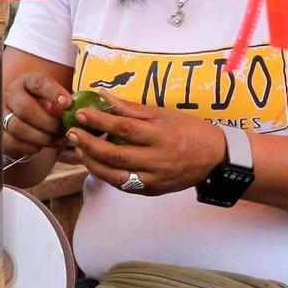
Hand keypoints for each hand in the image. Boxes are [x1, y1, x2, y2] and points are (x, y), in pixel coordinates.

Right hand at [1, 72, 71, 161]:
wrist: (27, 123)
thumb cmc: (46, 108)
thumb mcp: (55, 99)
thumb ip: (66, 103)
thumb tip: (82, 111)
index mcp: (27, 82)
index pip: (39, 82)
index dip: (53, 92)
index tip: (68, 103)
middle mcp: (11, 95)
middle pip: (25, 108)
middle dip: (49, 122)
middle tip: (64, 129)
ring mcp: (3, 115)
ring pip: (18, 127)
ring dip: (42, 136)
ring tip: (59, 139)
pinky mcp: (1, 134)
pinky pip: (14, 142)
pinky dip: (32, 146)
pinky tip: (43, 145)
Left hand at [67, 99, 228, 196]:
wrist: (215, 159)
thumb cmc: (190, 130)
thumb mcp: (164, 114)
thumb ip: (131, 108)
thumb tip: (103, 96)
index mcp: (161, 136)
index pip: (124, 128)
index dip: (100, 121)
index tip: (81, 113)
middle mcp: (157, 160)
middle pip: (116, 155)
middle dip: (90, 145)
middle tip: (72, 133)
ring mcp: (154, 179)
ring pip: (115, 175)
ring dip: (93, 163)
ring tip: (79, 149)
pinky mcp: (152, 191)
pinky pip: (123, 184)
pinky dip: (106, 174)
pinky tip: (95, 163)